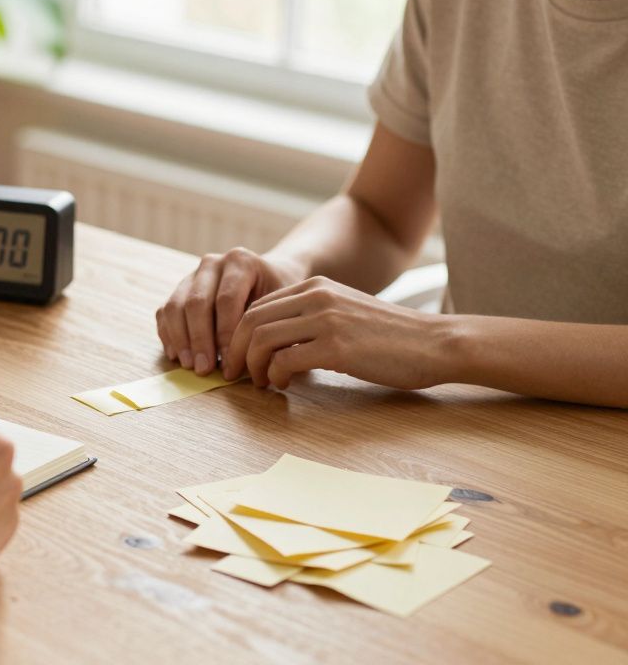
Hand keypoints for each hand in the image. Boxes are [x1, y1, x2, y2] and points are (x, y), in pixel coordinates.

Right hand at [156, 248, 305, 374]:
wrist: (269, 278)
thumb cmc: (278, 298)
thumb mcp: (282, 306)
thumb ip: (268, 327)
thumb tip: (254, 362)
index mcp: (240, 261)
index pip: (227, 300)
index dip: (225, 335)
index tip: (230, 365)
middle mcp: (212, 263)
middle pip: (197, 302)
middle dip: (199, 340)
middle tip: (204, 369)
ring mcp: (192, 274)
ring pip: (175, 306)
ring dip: (180, 339)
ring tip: (189, 365)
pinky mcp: (179, 289)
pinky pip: (165, 311)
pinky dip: (168, 335)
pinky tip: (177, 356)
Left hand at [222, 276, 450, 390]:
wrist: (436, 343)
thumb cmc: (390, 337)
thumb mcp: (344, 313)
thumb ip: (310, 318)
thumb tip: (272, 343)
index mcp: (316, 286)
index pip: (257, 306)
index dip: (238, 334)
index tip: (237, 358)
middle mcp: (317, 296)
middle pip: (252, 321)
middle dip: (235, 351)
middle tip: (234, 374)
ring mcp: (326, 320)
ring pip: (262, 340)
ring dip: (252, 366)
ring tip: (259, 382)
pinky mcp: (337, 347)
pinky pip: (285, 360)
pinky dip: (276, 375)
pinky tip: (284, 384)